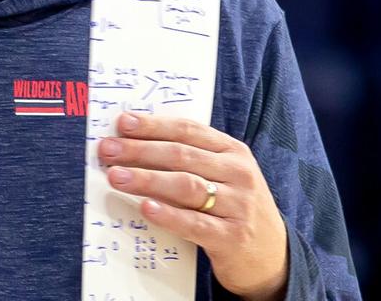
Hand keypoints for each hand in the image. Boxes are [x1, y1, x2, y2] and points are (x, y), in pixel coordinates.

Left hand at [97, 113, 287, 300]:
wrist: (273, 258)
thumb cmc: (233, 207)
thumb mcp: (221, 175)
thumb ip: (189, 156)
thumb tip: (132, 140)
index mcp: (233, 151)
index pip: (187, 130)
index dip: (152, 126)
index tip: (122, 123)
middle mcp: (239, 174)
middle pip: (181, 155)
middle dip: (139, 151)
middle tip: (107, 150)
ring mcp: (238, 206)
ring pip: (185, 185)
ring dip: (146, 179)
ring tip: (116, 176)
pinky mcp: (232, 237)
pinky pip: (194, 223)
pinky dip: (168, 214)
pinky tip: (145, 208)